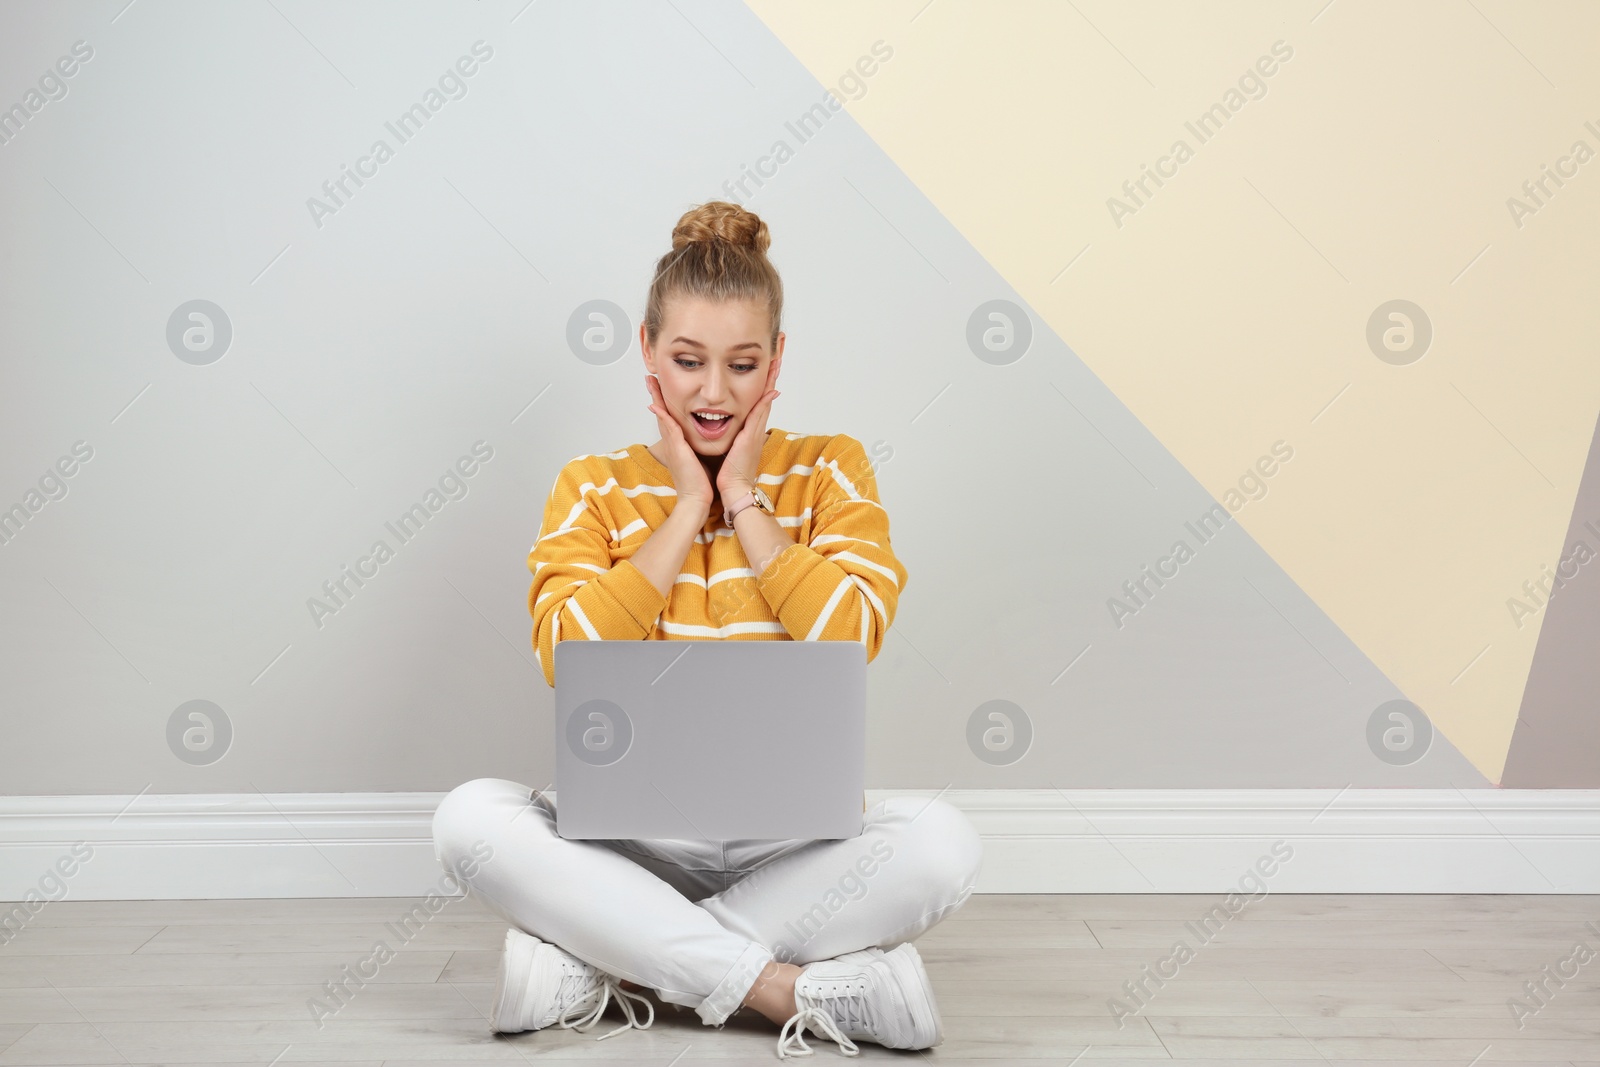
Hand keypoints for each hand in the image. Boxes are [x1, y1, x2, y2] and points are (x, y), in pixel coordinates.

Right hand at [645, 374, 714, 510]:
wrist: (697, 500)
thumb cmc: (700, 483)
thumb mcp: (698, 459)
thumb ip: (697, 447)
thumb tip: (704, 438)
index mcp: (678, 444)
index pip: (670, 417)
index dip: (665, 401)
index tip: (661, 386)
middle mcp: (673, 443)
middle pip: (661, 413)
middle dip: (656, 394)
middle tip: (650, 377)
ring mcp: (673, 446)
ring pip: (662, 417)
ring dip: (656, 399)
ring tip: (650, 383)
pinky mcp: (677, 450)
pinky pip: (669, 430)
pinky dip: (663, 416)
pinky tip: (657, 405)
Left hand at [716, 360, 780, 504]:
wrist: (734, 490)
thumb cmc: (731, 473)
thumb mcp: (732, 449)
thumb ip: (733, 436)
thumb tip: (732, 426)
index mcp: (750, 430)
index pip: (759, 401)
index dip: (764, 383)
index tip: (767, 365)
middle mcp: (756, 428)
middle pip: (766, 396)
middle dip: (772, 375)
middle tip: (777, 355)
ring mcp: (755, 432)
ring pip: (765, 401)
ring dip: (771, 381)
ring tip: (776, 361)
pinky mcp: (751, 438)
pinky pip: (759, 415)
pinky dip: (765, 401)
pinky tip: (769, 387)